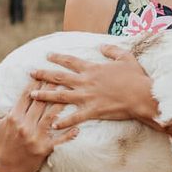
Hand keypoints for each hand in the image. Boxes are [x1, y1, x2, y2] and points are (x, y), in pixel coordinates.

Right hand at [0, 84, 79, 171]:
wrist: (7, 170)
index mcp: (13, 118)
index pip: (26, 96)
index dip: (35, 83)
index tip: (42, 72)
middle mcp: (24, 126)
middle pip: (40, 103)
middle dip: (50, 88)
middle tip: (61, 76)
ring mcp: (35, 137)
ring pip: (51, 117)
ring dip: (61, 105)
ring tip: (71, 94)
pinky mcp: (43, 149)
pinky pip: (58, 140)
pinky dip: (68, 134)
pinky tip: (77, 127)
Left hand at [28, 45, 160, 129]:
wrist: (141, 96)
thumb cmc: (135, 77)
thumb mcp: (125, 57)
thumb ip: (111, 50)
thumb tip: (101, 46)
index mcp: (92, 69)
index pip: (70, 61)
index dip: (58, 58)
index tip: (47, 55)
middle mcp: (85, 82)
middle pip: (59, 77)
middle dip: (43, 75)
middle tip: (31, 73)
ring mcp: (87, 97)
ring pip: (61, 96)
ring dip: (45, 96)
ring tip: (32, 96)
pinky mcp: (92, 111)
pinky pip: (75, 117)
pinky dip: (63, 122)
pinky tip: (53, 125)